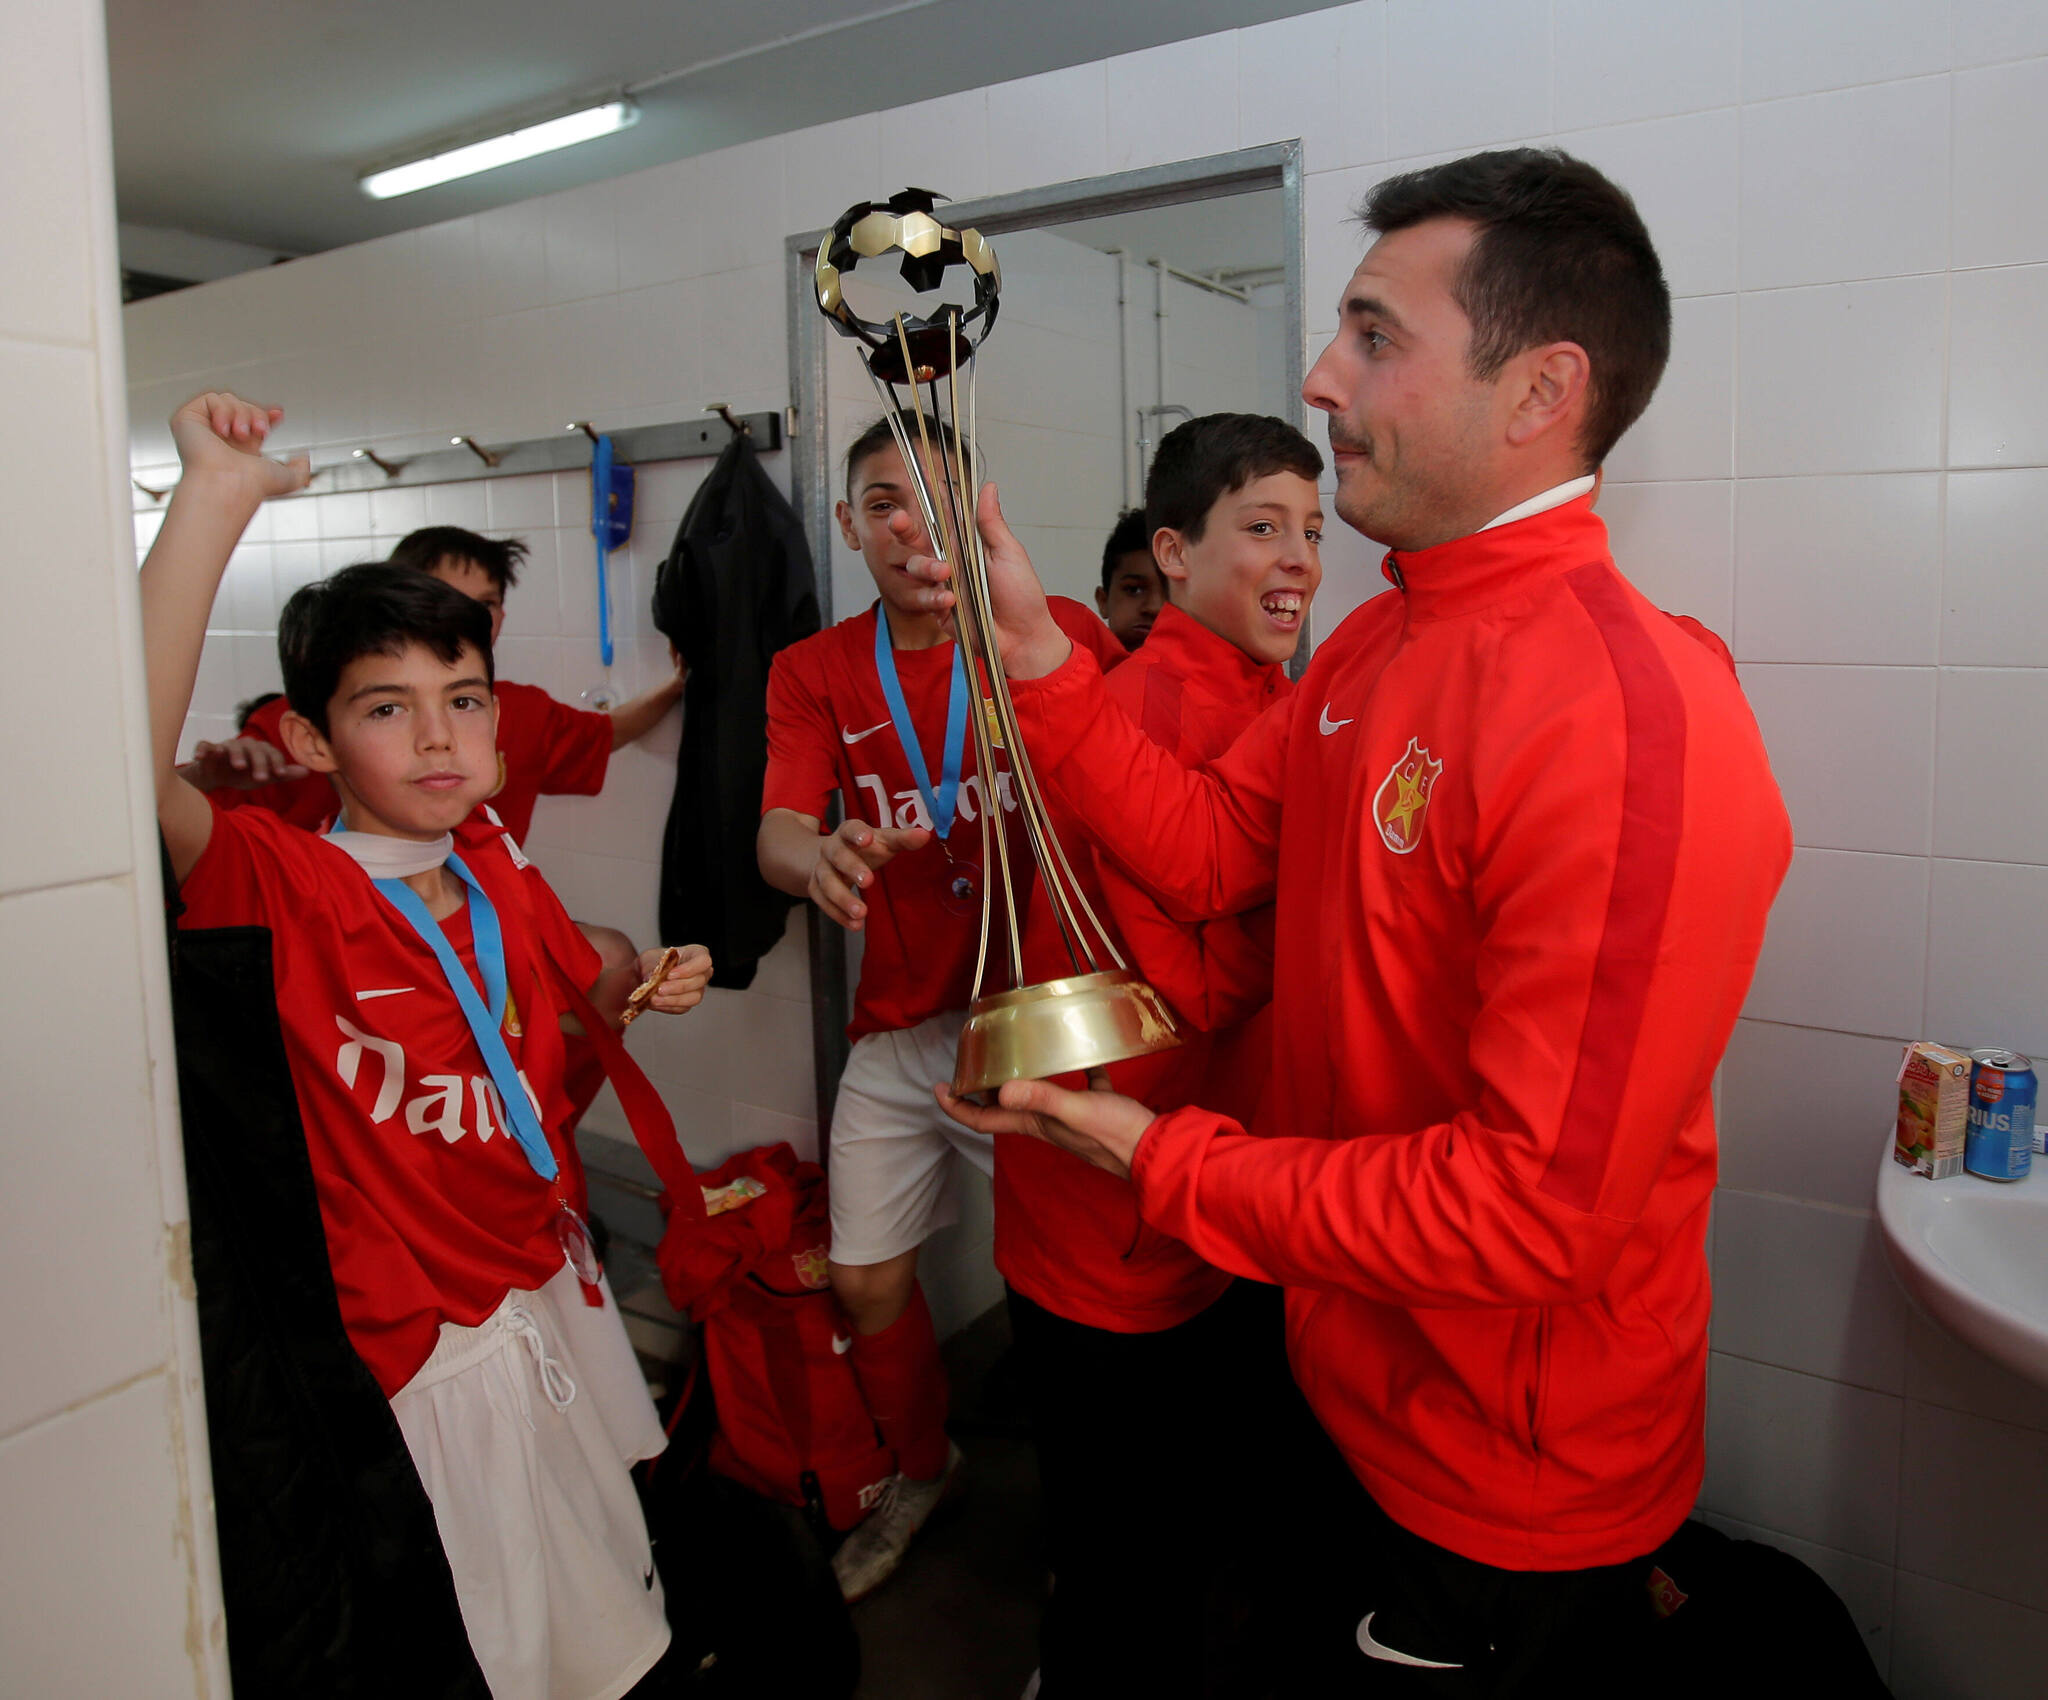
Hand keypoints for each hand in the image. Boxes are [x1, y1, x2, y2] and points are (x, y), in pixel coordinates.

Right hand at [168, 392, 310, 503]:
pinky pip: (210, 398)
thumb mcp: (288, 479)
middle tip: (260, 432)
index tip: (279, 415)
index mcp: (242, 449)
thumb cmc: (255, 485)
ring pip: (228, 400)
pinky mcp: (187, 420)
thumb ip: (300, 469)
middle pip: (244, 406)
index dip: (265, 414)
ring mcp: (203, 429)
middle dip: (257, 414)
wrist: (230, 484)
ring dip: (241, 413)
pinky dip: (223, 410)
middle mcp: (222, 439)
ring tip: (240, 434)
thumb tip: (303, 458)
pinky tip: (223, 430)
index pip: (251, 421)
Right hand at [185, 736, 306, 790]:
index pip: (271, 753)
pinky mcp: (207, 749)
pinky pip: (205, 745)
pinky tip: (202, 756)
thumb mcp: (264, 777)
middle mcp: (244, 745)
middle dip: (259, 762)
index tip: (279, 774)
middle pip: (254, 748)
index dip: (276, 762)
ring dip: (236, 754)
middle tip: (261, 778)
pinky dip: (204, 749)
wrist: (215, 776)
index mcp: (260, 750)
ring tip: (240, 766)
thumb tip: (308, 772)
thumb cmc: (243, 774)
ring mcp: (225, 746)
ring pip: (232, 745)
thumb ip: (284, 774)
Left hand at [637, 944, 711, 1014]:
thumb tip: (652, 977)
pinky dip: (667, 1006)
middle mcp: (701, 972)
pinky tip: (655, 1003)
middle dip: (678, 987)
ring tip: (654, 999)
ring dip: (673, 999)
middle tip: (660, 989)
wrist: (647, 975)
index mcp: (696, 954)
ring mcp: (697, 989)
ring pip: (694, 997)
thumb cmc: (654, 962)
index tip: (670, 974)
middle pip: (699, 981)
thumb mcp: (649, 958)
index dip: (689, 969)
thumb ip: (653, 967)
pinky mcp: (688, 1003)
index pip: (703, 961)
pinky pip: (682, 1008)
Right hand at [810, 820, 930, 930]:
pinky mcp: (816, 888)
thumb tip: (925, 835)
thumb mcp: (884, 841)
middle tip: (868, 881)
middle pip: (837, 856)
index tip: (867, 839)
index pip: (850, 828)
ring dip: (842, 898)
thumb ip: (903, 839)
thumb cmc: (865, 849)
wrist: (831, 858)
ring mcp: (821, 869)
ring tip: (861, 913)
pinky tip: (855, 924)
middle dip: (851, 868)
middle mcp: (831, 848)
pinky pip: (823, 902)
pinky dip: (838, 914)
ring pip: (826, 882)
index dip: (857, 833)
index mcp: (848, 832)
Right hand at [900, 483, 1071, 679]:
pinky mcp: (939, 610)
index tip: (919, 480)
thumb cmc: (1021, 595)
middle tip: (899, 519)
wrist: (1024, 637)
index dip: (930, 500)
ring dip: (926, 567)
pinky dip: (935, 597)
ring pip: (917, 567)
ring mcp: (943, 585)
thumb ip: (990, 523)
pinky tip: (950, 599)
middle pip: (918, 539)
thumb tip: (987, 487)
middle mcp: (951, 561)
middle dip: (904, 527)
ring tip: (946, 573)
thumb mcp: (1008, 553)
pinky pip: (925, 598)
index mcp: (967, 544)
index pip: (943, 517)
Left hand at [934, 1071, 1155, 1180]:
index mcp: (1035, 1123)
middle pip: (1003, 1107)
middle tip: (971, 1062)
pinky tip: (1081, 1050)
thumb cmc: (1115, 1135)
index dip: (956, 1106)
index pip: (982, 1119)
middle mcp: (1047, 1122)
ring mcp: (1071, 1116)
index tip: (939, 1087)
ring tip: (1014, 1051)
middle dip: (982, 1090)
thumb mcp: (1076, 1111)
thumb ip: (1042, 1099)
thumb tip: (1001, 1090)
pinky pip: (1080, 1084)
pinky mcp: (1097, 1107)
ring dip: (1021, 1078)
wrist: (1154, 1152)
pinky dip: (1076, 1068)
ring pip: (1037, 1095)